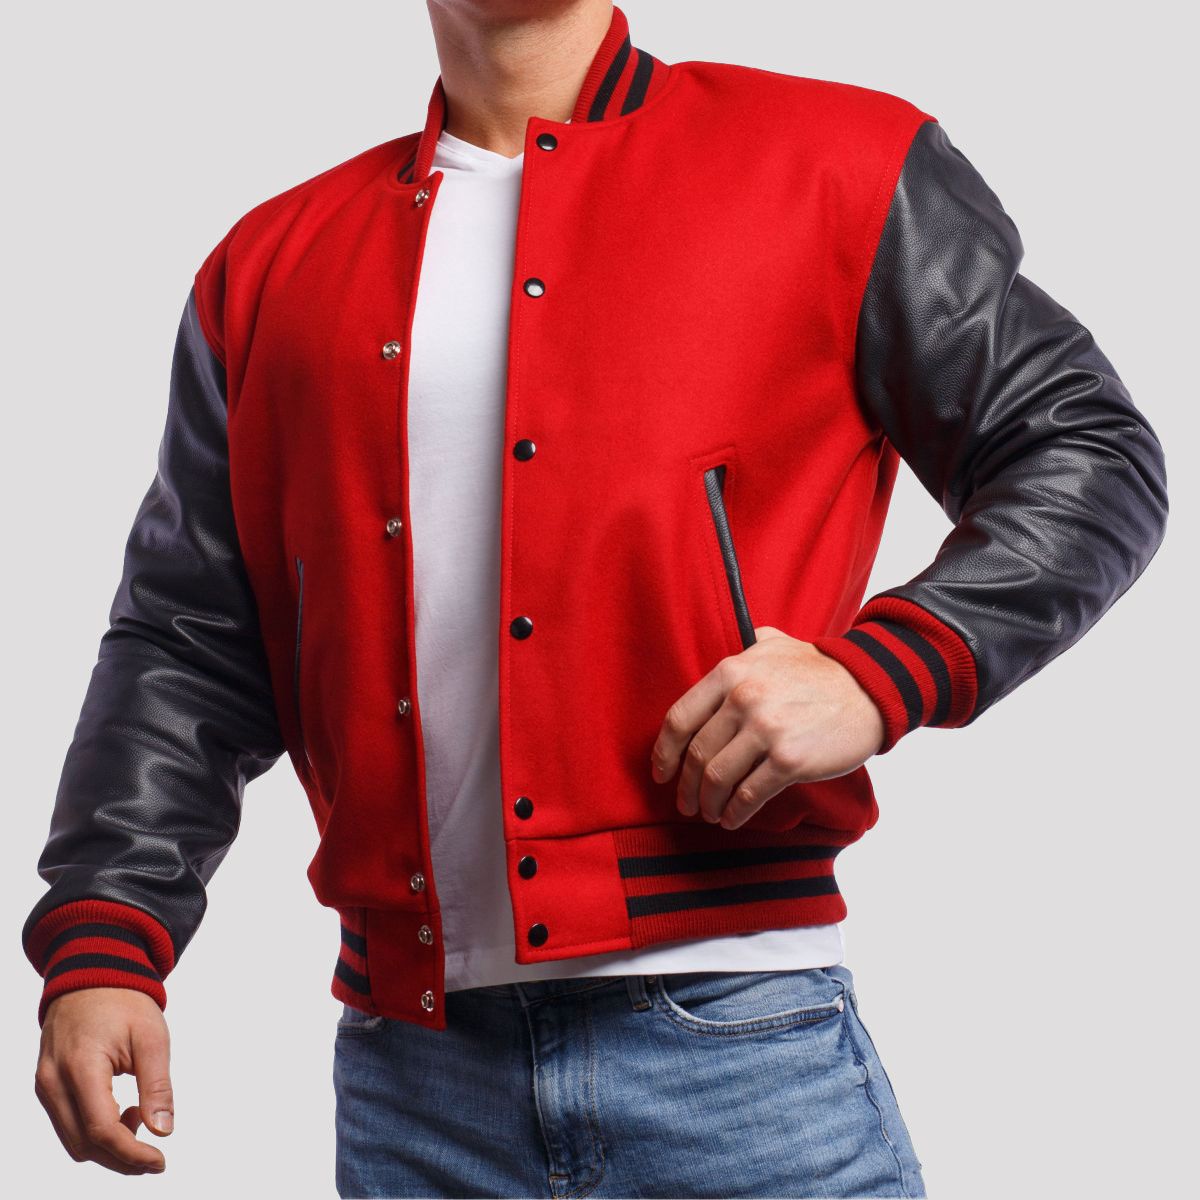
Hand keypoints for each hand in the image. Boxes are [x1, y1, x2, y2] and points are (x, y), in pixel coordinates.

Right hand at [34, 987, 173, 1173]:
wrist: (92, 973)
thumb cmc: (124, 1001)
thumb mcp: (152, 1038)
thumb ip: (157, 1086)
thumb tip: (164, 1131)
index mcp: (80, 1067)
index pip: (101, 1130)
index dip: (131, 1154)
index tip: (159, 1162)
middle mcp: (53, 1082)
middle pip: (84, 1145)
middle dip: (121, 1158)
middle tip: (155, 1155)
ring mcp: (45, 1085)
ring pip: (73, 1141)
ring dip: (108, 1145)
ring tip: (140, 1117)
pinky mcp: (47, 1085)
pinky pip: (67, 1123)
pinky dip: (94, 1130)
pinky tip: (122, 1111)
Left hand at [650, 625, 885, 828]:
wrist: (869, 688)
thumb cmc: (819, 669)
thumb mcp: (774, 642)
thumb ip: (744, 647)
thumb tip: (722, 655)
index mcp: (730, 672)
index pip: (679, 719)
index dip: (664, 753)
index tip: (661, 773)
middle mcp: (742, 699)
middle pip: (697, 755)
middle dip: (686, 787)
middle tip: (687, 802)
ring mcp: (765, 730)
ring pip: (717, 779)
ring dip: (708, 803)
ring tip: (710, 812)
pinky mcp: (788, 760)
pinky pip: (749, 795)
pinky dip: (735, 812)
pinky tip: (733, 818)